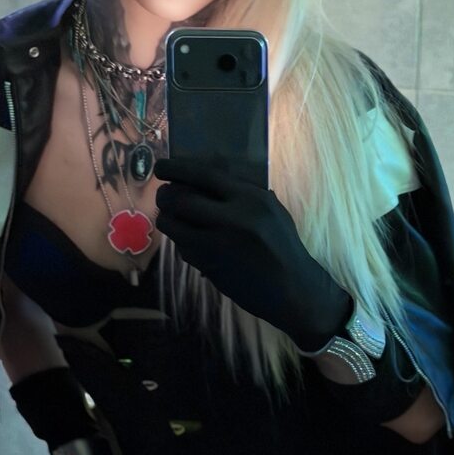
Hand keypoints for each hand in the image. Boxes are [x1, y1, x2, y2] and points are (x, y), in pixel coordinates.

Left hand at [153, 154, 352, 352]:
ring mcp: (217, 246)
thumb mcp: (272, 210)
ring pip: (173, 226)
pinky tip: (189, 240)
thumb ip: (243, 193)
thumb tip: (206, 178)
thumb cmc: (283, 245)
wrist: (292, 287)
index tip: (161, 166)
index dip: (177, 168)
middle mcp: (231, 220)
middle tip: (163, 194)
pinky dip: (180, 242)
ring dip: (167, 219)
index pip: (204, 175)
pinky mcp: (209, 267)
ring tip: (172, 216)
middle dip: (164, 196)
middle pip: (180, 200)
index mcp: (250, 200)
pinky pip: (182, 249)